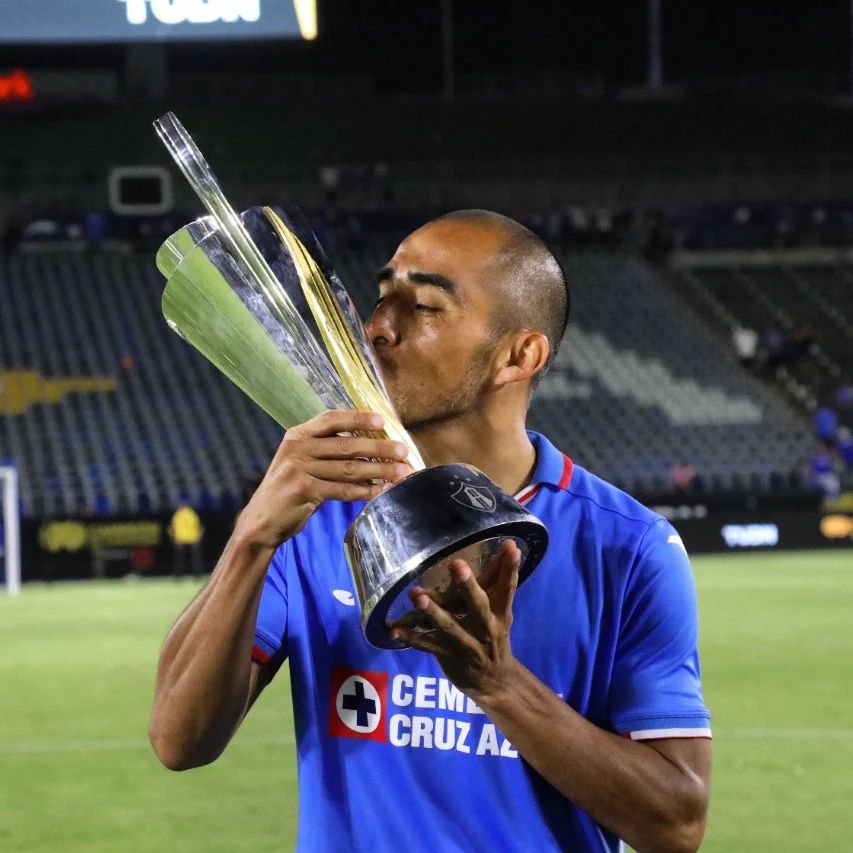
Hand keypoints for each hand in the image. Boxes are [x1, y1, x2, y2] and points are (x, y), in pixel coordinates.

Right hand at [236, 410, 410, 548]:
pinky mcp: (303, 490)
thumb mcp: (300, 461)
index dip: (358, 418)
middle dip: (379, 448)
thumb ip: (325, 450)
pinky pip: (342, 489)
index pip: (331, 419)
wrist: (261, 521)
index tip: (382, 420)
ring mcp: (298, 469)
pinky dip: (365, 491)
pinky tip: (382, 491)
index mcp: (297, 435)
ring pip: (348, 468)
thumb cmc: (288, 490)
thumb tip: (370, 445)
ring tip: (402, 473)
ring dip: (379, 471)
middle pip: (346, 444)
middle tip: (404, 451)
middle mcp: (296, 448)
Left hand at [389, 540, 522, 701]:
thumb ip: (501, 578)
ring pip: (448, 626)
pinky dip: (409, 636)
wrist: (494, 681)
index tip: (510, 547)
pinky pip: (425, 644)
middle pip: (478, 605)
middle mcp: (485, 628)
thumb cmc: (495, 635)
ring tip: (416, 594)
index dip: (510, 568)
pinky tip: (393, 628)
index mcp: (500, 613)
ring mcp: (465, 643)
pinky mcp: (447, 654)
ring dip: (432, 611)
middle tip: (456, 564)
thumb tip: (510, 543)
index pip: (508, 588)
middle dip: (468, 586)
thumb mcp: (501, 610)